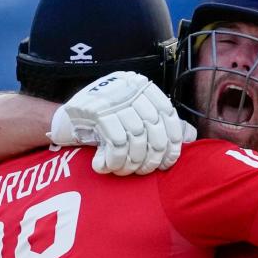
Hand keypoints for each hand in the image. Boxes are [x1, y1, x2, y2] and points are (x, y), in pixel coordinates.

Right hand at [48, 71, 194, 174]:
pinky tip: (111, 166)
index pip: (168, 114)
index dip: (172, 141)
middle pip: (154, 128)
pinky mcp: (95, 111)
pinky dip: (116, 159)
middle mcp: (129, 88)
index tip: (169, 161)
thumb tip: (190, 135)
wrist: (66, 119)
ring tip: (128, 170)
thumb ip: (160, 122)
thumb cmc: (106, 122)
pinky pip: (116, 142)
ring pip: (136, 138)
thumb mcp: (134, 115)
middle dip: (153, 156)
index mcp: (142, 86)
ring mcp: (112, 97)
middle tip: (147, 170)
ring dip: (133, 161)